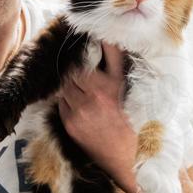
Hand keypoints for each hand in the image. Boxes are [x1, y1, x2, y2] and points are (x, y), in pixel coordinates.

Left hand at [59, 43, 137, 189]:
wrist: (126, 155)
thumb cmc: (130, 117)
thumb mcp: (126, 86)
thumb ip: (115, 57)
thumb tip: (106, 37)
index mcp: (107, 86)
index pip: (82, 65)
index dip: (84, 61)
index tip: (88, 60)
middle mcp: (92, 98)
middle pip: (71, 76)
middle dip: (77, 77)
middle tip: (86, 81)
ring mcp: (79, 112)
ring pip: (65, 90)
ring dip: (71, 90)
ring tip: (84, 95)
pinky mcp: (71, 125)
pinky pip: (62, 106)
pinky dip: (68, 104)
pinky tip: (81, 109)